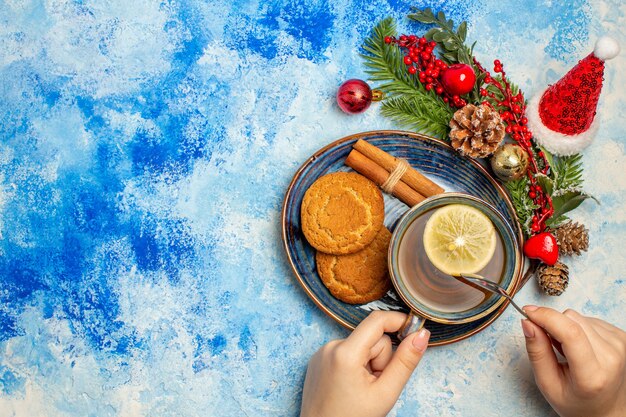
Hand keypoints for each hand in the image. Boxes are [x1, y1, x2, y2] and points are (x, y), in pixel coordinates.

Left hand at [300, 311, 429, 416]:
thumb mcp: (385, 392)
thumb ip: (406, 361)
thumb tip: (422, 334)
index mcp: (345, 353)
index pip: (377, 320)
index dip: (399, 322)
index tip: (414, 331)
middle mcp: (330, 346)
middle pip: (372, 338)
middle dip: (381, 358)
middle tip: (376, 385)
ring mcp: (322, 352)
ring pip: (361, 346)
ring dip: (368, 364)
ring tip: (361, 388)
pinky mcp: (319, 359)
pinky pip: (347, 352)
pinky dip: (354, 366)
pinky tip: (349, 386)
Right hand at [522, 306, 625, 416]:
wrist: (607, 410)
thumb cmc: (576, 401)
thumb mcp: (548, 384)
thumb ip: (537, 353)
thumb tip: (528, 322)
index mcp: (592, 375)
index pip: (570, 333)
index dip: (546, 317)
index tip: (527, 312)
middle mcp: (612, 357)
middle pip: (572, 319)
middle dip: (553, 325)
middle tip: (550, 345)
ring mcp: (620, 345)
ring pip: (578, 317)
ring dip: (566, 328)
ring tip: (568, 351)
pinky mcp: (622, 337)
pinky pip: (588, 319)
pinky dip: (578, 330)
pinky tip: (580, 348)